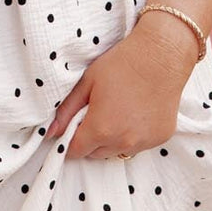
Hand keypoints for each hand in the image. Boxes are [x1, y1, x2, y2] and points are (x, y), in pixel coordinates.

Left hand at [44, 23, 194, 160]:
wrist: (161, 56)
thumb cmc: (122, 64)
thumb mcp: (87, 82)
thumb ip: (66, 111)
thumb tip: (50, 132)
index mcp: (101, 129)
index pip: (75, 151)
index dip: (69, 139)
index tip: (72, 126)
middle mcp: (123, 142)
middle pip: (96, 154)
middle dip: (90, 139)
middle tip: (94, 113)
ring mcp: (144, 142)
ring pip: (118, 151)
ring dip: (112, 139)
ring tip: (116, 111)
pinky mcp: (160, 138)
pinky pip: (138, 145)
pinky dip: (133, 135)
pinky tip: (135, 112)